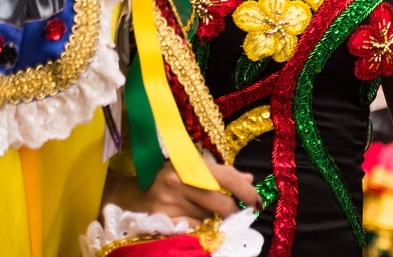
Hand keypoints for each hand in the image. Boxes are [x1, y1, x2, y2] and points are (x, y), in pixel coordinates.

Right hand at [111, 157, 261, 223]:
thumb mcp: (194, 167)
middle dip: (234, 211)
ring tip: (213, 214)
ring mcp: (170, 201)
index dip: (245, 191)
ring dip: (216, 219)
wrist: (134, 194)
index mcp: (189, 163)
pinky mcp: (163, 219)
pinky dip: (201, 227)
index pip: (226, 177)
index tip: (257, 201)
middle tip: (240, 214)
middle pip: (220, 202)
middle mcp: (179, 181)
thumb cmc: (169, 177)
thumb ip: (222, 173)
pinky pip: (194, 228)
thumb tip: (249, 180)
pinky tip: (200, 222)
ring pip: (208, 217)